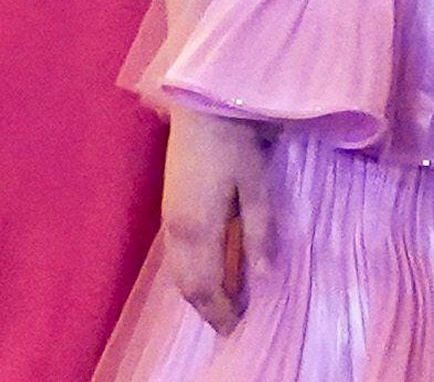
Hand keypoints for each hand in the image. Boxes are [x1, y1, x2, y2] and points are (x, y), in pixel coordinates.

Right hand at [162, 109, 275, 334]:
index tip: (240, 327)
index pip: (206, 287)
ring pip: (177, 272)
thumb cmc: (234, 141)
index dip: (221, 311)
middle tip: (232, 321)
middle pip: (187, 285)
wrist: (201, 106)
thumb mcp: (255, 186)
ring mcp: (168, 218)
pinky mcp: (169, 206)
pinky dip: (189, 272)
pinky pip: (174, 256)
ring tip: (223, 301)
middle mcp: (176, 231)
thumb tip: (264, 276)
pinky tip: (209, 268)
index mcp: (197, 230)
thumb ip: (259, 232)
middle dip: (208, 307)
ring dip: (197, 291)